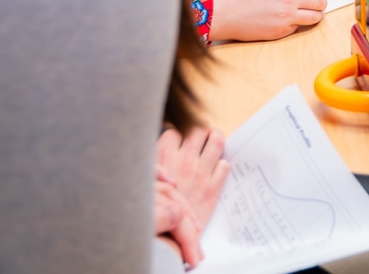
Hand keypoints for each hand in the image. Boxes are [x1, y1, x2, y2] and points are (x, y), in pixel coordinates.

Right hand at [156, 126, 228, 267]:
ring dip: (216, 138)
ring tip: (215, 138)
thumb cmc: (150, 211)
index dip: (176, 136)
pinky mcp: (213, 187)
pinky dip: (222, 165)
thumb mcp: (143, 183)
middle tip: (200, 136)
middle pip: (198, 131)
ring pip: (216, 142)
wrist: (165, 237)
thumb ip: (152, 167)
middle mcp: (184, 161)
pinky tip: (217, 168)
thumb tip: (156, 153)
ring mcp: (201, 173)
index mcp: (163, 158)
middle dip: (199, 132)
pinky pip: (224, 166)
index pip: (174, 132)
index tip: (178, 140)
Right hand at [208, 0, 328, 41]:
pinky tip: (291, 21)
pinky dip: (297, 25)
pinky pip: (298, 29)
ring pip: (315, 18)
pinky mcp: (281, 31)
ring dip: (315, 16)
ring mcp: (286, 17)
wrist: (223, 12)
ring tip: (310, 14)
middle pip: (319, 2)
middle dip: (322, 3)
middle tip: (319, 3)